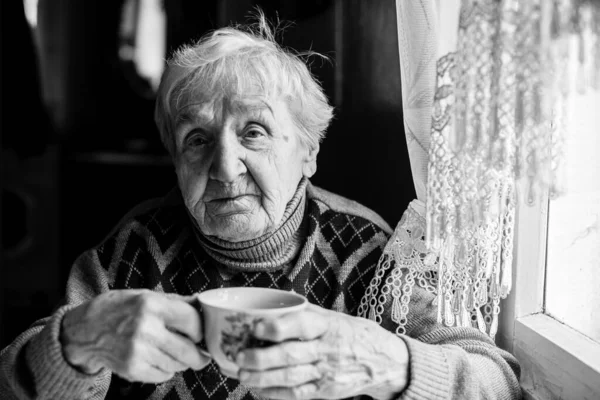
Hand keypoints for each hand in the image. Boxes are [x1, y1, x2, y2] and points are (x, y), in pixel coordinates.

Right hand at [60, 289, 210, 382]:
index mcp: (152, 305)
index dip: (200, 330)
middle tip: (202, 356)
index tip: (200, 334)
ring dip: (181, 362)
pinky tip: (158, 360)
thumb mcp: (146, 296)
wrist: (86, 329)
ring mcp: (138, 350)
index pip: (191, 320)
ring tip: (174, 354)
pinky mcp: (131, 368)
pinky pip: (162, 376)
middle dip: (199, 356)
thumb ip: (176, 301)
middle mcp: (145, 327)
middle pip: (187, 350)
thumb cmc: (119, 309)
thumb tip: (202, 302)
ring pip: (176, 365)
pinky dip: (166, 371)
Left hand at [235, 304, 408, 399]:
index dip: (277, 327)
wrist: (384, 361)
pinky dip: (276, 394)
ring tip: (244, 374)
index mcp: (327, 325)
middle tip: (240, 355)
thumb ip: (305, 312)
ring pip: (290, 378)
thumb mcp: (333, 316)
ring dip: (263, 378)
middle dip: (261, 358)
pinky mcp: (326, 391)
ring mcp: (327, 372)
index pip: (301, 325)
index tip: (255, 326)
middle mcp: (327, 349)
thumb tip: (272, 303)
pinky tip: (260, 390)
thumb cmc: (353, 333)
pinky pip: (297, 395)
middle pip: (291, 356)